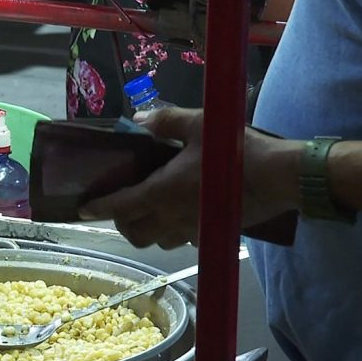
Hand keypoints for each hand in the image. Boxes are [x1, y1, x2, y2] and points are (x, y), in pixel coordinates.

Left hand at [78, 108, 301, 248]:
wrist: (279, 179)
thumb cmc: (234, 150)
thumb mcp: (198, 125)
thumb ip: (164, 121)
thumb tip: (138, 119)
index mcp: (162, 192)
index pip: (120, 206)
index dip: (98, 208)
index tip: (82, 209)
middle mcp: (172, 218)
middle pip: (135, 233)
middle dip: (123, 223)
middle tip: (123, 205)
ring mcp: (192, 231)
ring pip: (158, 241)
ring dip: (149, 229)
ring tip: (152, 208)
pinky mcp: (210, 234)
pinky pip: (183, 239)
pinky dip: (174, 231)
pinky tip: (183, 212)